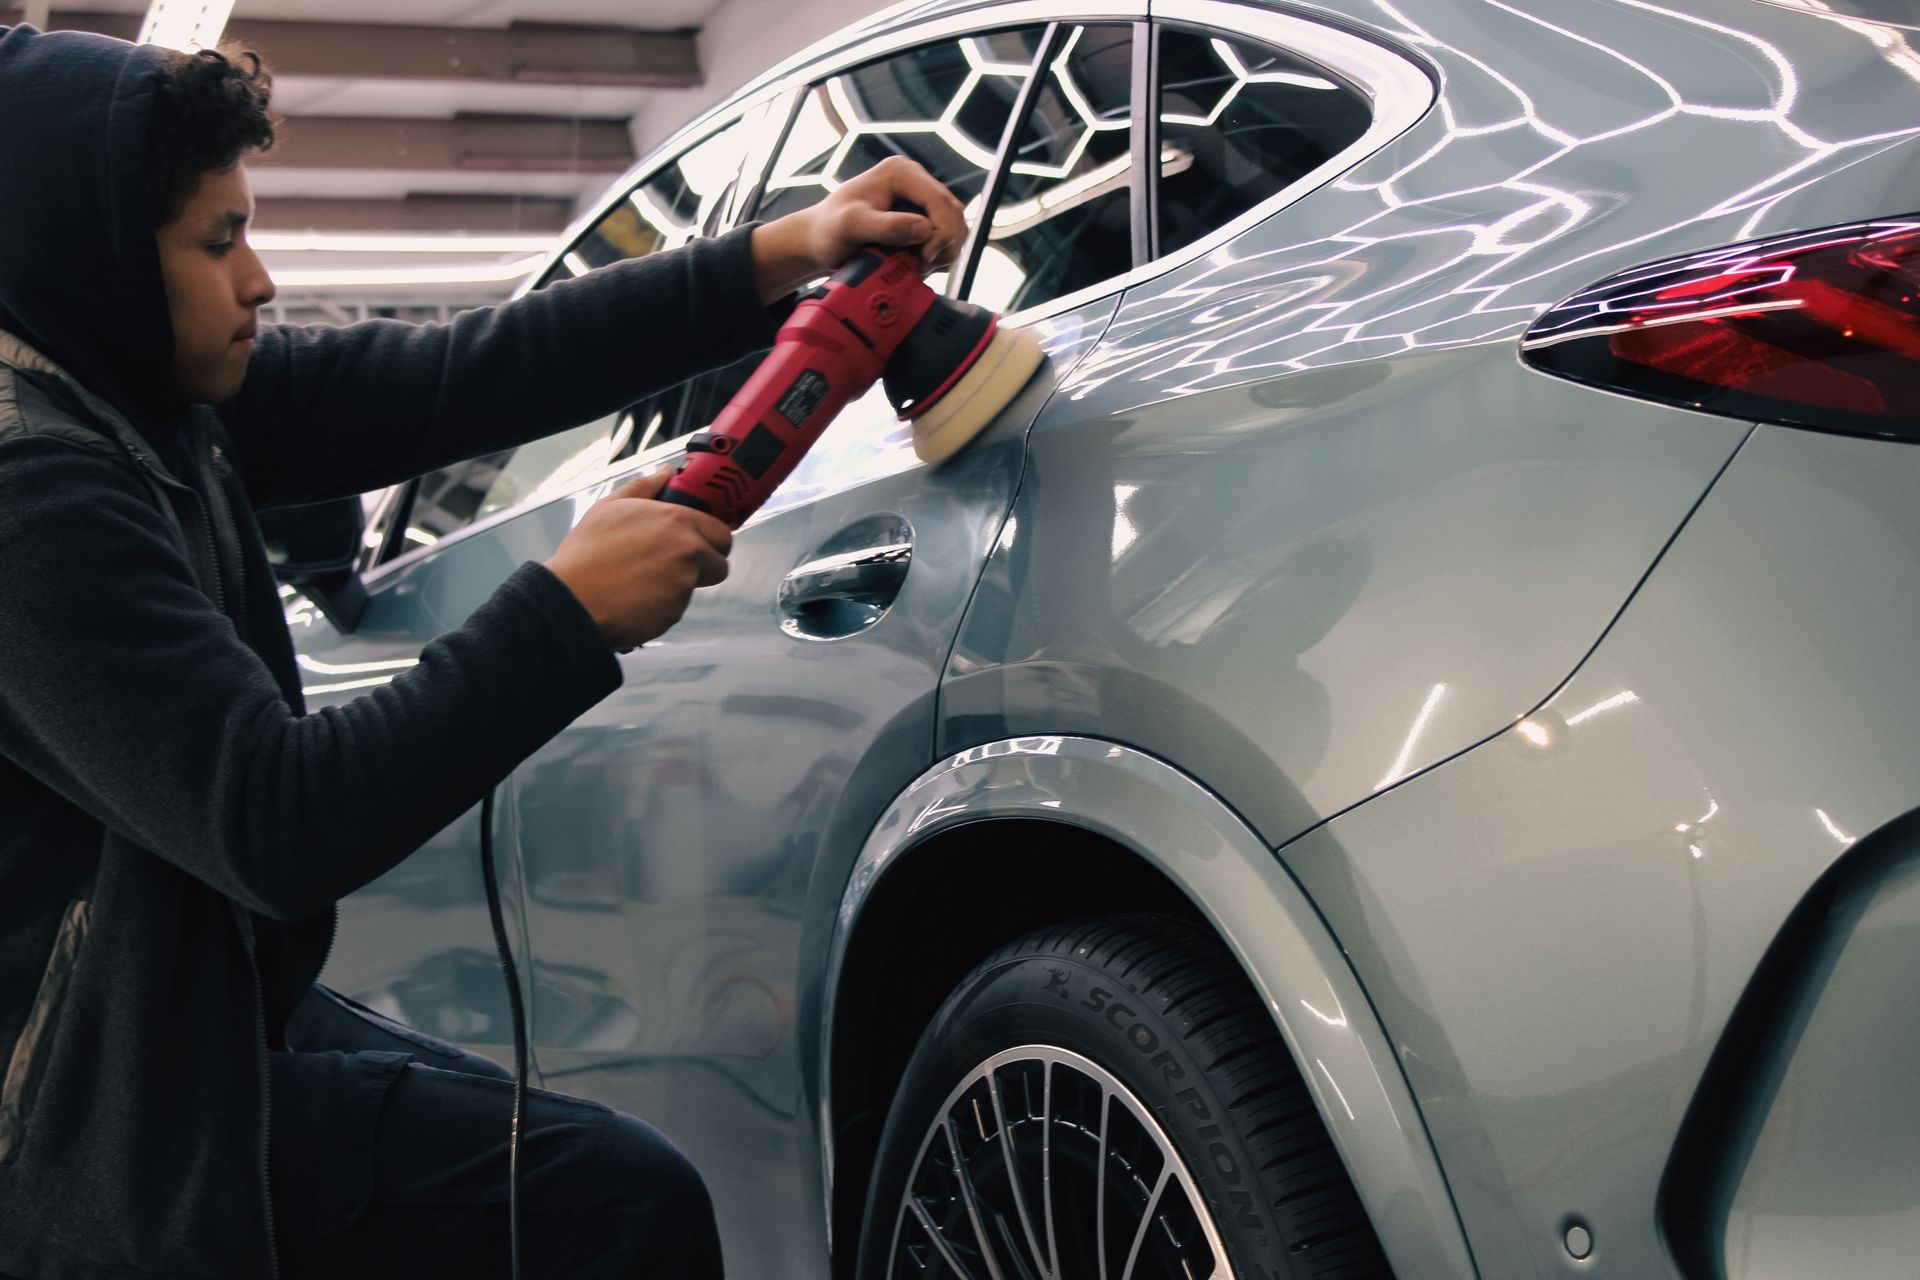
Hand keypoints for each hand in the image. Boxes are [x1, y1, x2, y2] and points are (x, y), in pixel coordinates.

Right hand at [543, 468, 732, 652]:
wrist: (571, 599)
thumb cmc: (586, 556)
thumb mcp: (609, 508)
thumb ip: (643, 488)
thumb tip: (664, 474)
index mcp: (676, 521)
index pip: (722, 531)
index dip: (711, 538)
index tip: (700, 541)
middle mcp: (687, 551)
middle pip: (720, 563)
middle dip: (705, 565)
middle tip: (675, 563)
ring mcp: (683, 585)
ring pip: (695, 587)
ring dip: (678, 585)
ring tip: (642, 579)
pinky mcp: (674, 613)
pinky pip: (676, 608)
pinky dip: (662, 605)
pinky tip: (636, 596)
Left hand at [751, 155, 968, 300]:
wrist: (820, 240)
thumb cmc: (829, 230)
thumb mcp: (852, 226)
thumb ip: (886, 227)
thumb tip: (924, 229)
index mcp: (901, 172)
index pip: (940, 201)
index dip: (942, 232)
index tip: (925, 258)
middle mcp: (915, 180)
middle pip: (953, 214)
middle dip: (945, 244)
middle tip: (922, 266)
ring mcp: (919, 199)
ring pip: (955, 226)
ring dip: (944, 251)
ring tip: (919, 267)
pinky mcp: (920, 216)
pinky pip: (945, 237)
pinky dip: (939, 254)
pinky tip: (919, 264)